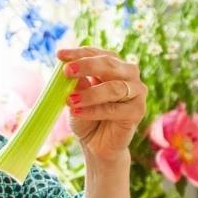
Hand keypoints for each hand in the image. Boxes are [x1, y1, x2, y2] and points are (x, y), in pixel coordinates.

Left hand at [58, 47, 145, 162]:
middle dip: (86, 66)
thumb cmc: (86, 117)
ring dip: (90, 93)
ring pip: (115, 88)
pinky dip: (94, 110)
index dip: (79, 53)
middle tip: (67, 70)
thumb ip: (76, 83)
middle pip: (110, 64)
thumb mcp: (75, 97)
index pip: (97, 53)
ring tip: (69, 99)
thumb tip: (70, 68)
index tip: (59, 54)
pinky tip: (76, 111)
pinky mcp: (137, 111)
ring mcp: (137, 92)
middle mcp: (128, 75)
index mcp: (113, 65)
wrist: (96, 144)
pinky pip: (115, 109)